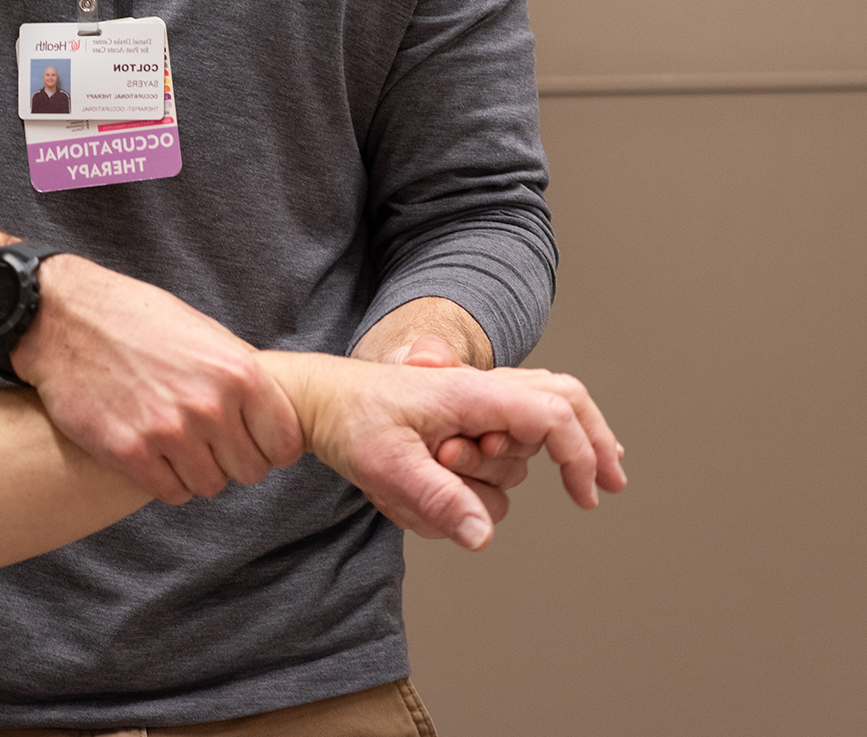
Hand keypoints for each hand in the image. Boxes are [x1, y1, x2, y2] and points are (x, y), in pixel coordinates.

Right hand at [10, 255, 302, 504]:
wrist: (63, 319)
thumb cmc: (134, 319)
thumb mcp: (202, 331)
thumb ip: (239, 372)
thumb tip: (271, 409)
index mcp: (238, 373)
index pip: (285, 445)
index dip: (269, 445)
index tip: (250, 439)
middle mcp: (210, 406)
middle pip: (249, 471)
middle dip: (230, 460)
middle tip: (205, 440)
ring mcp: (169, 432)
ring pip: (209, 486)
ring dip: (195, 471)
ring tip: (173, 443)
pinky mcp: (129, 453)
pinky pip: (170, 492)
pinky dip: (164, 480)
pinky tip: (150, 453)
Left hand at [261, 351, 627, 548]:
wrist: (317, 399)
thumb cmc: (348, 419)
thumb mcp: (385, 464)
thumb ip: (437, 498)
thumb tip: (484, 537)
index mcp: (470, 392)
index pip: (553, 413)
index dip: (580, 453)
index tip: (589, 495)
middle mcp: (480, 391)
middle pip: (565, 402)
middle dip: (590, 442)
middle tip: (612, 481)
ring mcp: (473, 402)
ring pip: (526, 437)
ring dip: (496, 470)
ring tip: (438, 464)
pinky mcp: (462, 416)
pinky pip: (510, 430)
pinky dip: (521, 449)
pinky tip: (528, 459)